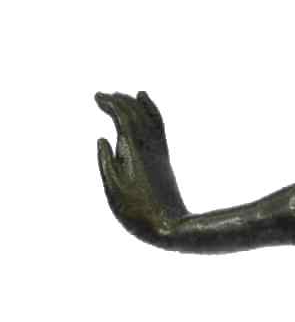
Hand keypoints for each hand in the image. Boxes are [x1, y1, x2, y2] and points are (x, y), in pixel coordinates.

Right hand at [95, 89, 186, 244]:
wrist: (171, 227)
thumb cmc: (137, 212)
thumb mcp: (114, 188)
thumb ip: (106, 161)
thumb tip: (102, 138)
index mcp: (134, 150)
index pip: (123, 116)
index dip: (110, 104)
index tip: (97, 97)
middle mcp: (149, 146)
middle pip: (135, 112)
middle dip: (119, 100)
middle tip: (102, 95)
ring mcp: (159, 151)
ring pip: (148, 117)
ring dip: (135, 104)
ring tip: (123, 95)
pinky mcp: (163, 158)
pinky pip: (157, 126)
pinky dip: (150, 112)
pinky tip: (145, 104)